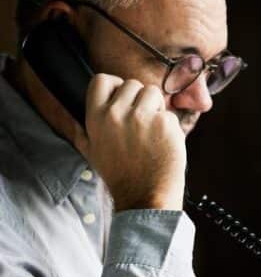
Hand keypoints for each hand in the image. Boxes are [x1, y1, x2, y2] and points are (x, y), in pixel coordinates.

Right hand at [73, 74, 185, 210]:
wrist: (145, 196)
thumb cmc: (120, 176)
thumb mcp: (91, 152)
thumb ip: (84, 130)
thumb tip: (75, 116)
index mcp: (96, 117)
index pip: (102, 80)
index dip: (115, 85)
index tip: (124, 97)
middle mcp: (117, 113)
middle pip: (132, 84)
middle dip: (140, 100)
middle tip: (142, 123)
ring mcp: (143, 117)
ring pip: (153, 93)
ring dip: (156, 108)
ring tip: (153, 131)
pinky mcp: (165, 124)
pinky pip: (169, 113)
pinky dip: (169, 126)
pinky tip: (163, 144)